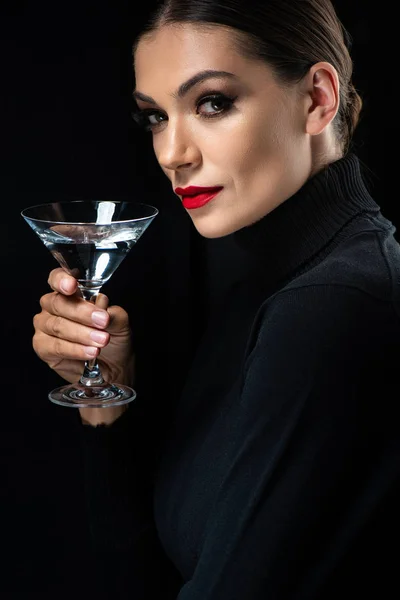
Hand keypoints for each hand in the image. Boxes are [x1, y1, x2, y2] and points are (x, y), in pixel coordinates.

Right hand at [33, 268, 134, 424]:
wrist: (115, 369)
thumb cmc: (115, 340)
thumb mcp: (120, 323)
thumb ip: (111, 312)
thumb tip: (101, 304)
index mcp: (71, 294)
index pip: (58, 279)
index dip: (61, 280)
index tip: (72, 285)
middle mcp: (54, 307)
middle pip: (58, 303)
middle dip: (82, 313)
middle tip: (102, 321)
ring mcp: (45, 326)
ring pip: (56, 325)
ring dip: (81, 334)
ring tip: (101, 341)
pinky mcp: (43, 347)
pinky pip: (54, 346)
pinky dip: (74, 349)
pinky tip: (90, 352)